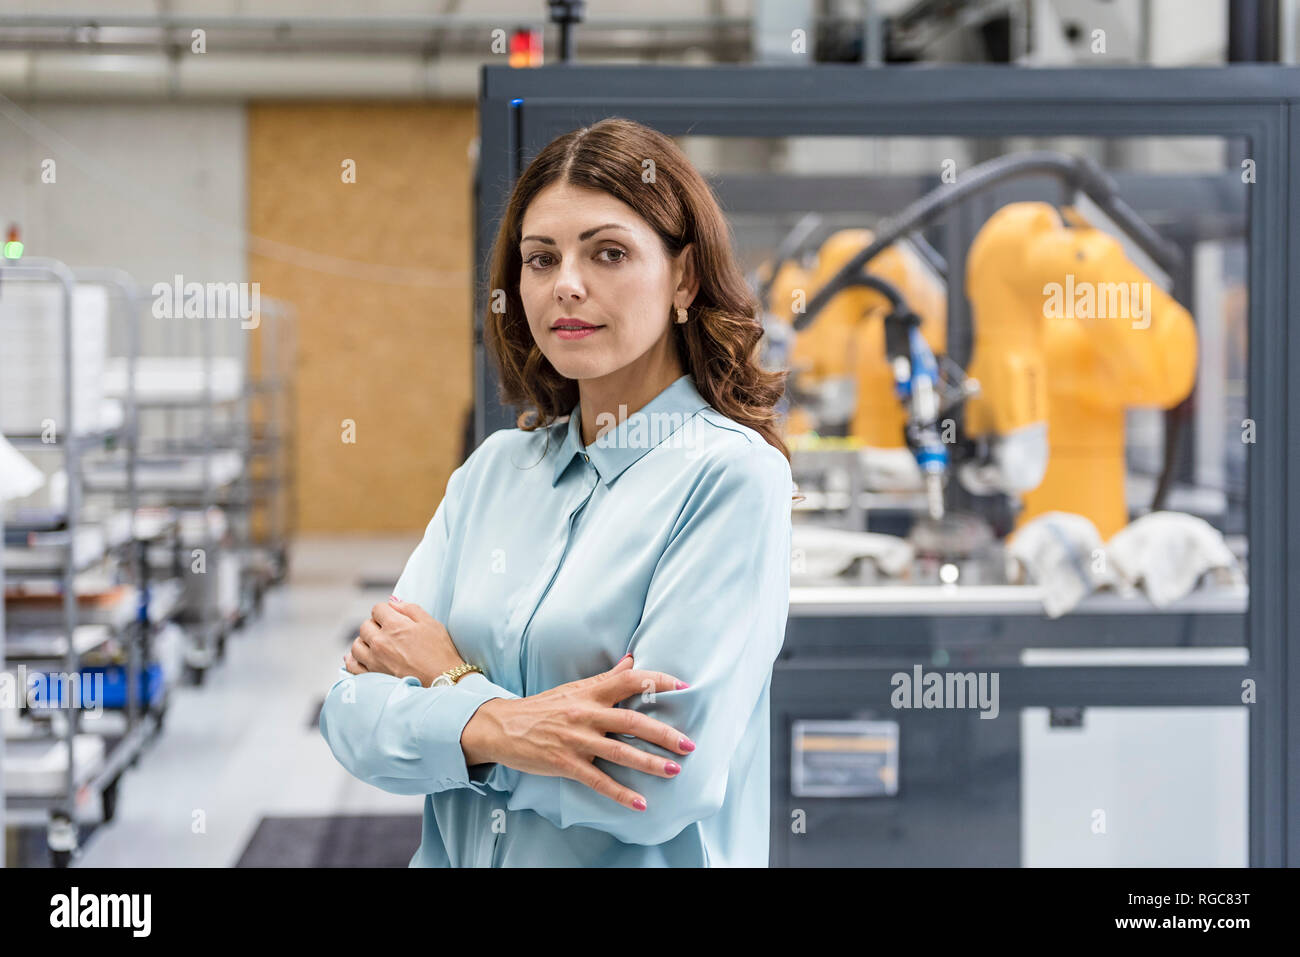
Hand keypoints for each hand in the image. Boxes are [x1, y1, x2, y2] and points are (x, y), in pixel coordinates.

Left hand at [343, 597, 464, 686]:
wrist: (443, 680)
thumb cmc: (440, 651)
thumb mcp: (430, 623)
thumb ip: (409, 609)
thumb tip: (393, 602)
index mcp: (394, 625)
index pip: (377, 609)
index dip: (386, 611)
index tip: (393, 618)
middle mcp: (380, 641)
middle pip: (365, 626)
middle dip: (375, 626)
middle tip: (388, 633)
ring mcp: (374, 660)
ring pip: (356, 645)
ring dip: (365, 642)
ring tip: (376, 646)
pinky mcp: (373, 676)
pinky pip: (352, 665)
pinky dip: (354, 660)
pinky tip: (362, 658)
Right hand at [461, 655, 693, 811]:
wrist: (502, 726)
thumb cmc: (542, 707)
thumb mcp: (574, 689)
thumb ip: (606, 678)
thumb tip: (632, 660)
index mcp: (590, 693)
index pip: (630, 680)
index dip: (658, 681)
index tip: (684, 687)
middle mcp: (585, 714)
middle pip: (631, 721)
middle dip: (663, 733)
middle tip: (689, 744)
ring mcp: (575, 740)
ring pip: (619, 752)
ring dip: (649, 763)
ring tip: (674, 771)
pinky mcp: (565, 763)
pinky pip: (598, 780)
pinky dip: (620, 793)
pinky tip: (641, 803)